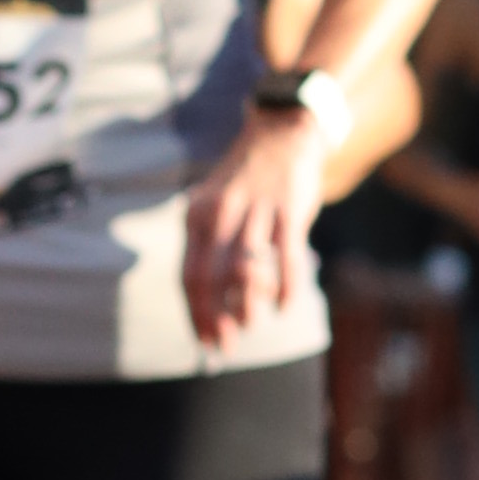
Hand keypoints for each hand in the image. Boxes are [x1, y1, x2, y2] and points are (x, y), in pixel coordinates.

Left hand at [178, 121, 322, 341]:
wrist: (281, 133)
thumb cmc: (246, 181)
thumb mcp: (213, 205)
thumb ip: (208, 246)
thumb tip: (208, 301)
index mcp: (197, 216)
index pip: (189, 277)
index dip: (195, 314)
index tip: (204, 342)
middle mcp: (221, 214)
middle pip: (212, 280)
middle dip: (216, 319)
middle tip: (225, 346)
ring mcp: (256, 212)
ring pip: (246, 272)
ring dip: (247, 307)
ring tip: (249, 324)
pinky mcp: (289, 211)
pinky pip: (285, 259)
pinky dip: (285, 288)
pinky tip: (284, 307)